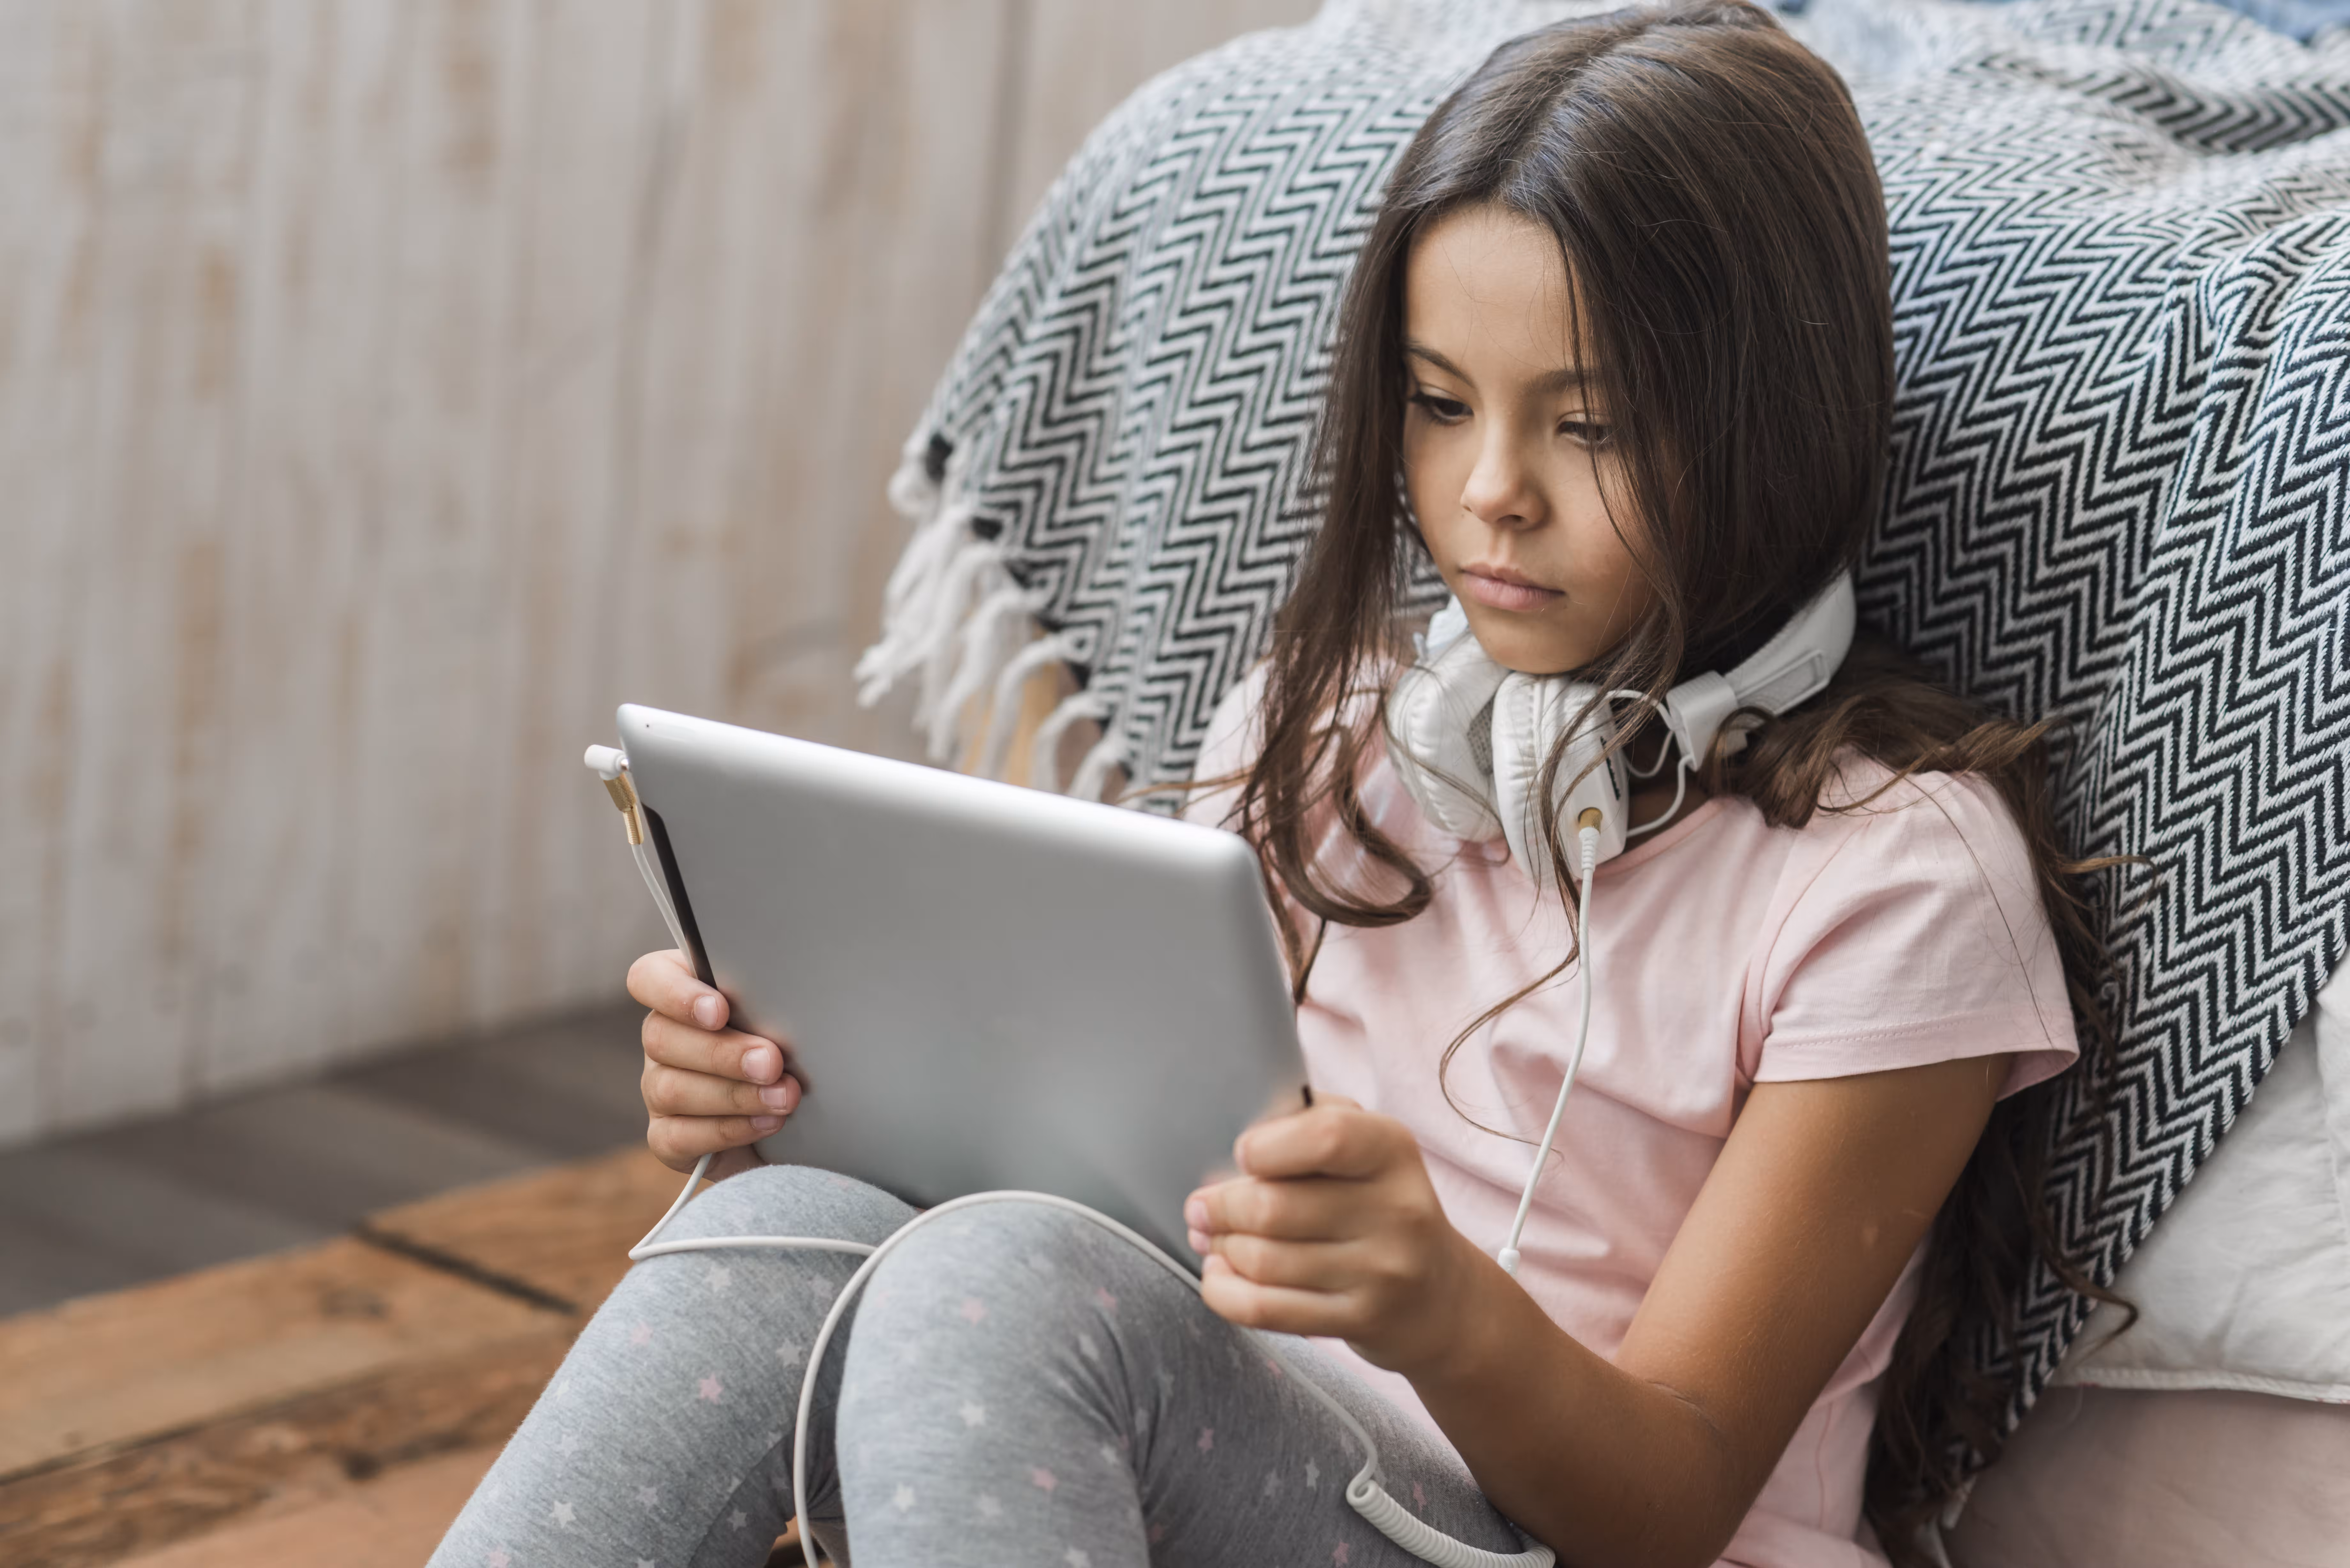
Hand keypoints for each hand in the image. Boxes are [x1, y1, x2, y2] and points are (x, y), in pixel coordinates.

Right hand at [628, 948, 799, 1177]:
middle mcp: (662, 1039)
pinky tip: (767, 1122)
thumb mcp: (778, 1013)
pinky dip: (729, 1130)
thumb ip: (767, 1001)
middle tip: (771, 1062)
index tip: (720, 1010)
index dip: (675, 994)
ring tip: (783, 1097)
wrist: (797, 1113)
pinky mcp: (666, 1136)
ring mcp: (656, 1089)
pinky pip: (680, 1136)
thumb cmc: (785, 1042)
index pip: (648, 979)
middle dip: (723, 1053)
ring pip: (672, 1089)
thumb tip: (786, 999)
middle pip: (661, 1038)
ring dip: (735, 1094)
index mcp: (680, 993)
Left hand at [1183, 1096, 1487, 1375]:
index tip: (1242, 1154)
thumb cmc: (1381, 1204)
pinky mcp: (1361, 1321)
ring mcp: (1383, 1272)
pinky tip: (1220, 1275)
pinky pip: (1265, 1309)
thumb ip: (1310, 1121)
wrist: (1442, 1298)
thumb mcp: (1367, 1147)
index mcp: (1393, 1150)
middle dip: (1219, 1207)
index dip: (1266, 1146)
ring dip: (1220, 1248)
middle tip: (1202, 1207)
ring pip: (1262, 1260)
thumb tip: (1243, 1129)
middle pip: (1272, 1207)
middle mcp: (1397, 1210)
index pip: (1325, 1136)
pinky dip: (1224, 1291)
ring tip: (1213, 1239)